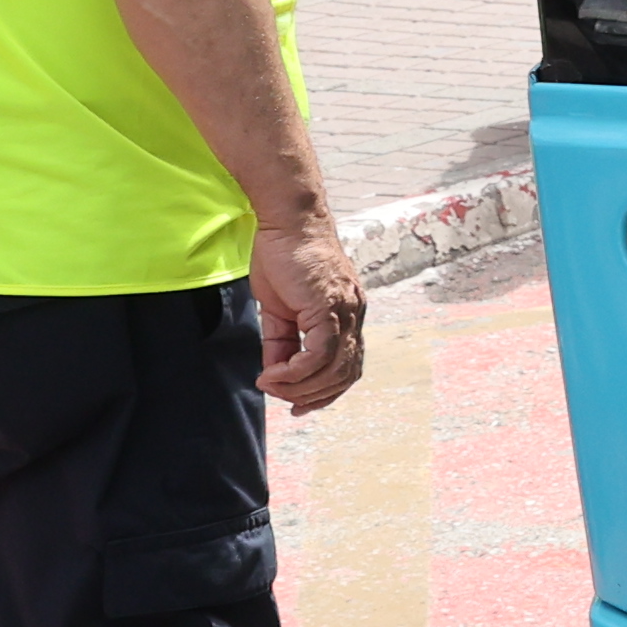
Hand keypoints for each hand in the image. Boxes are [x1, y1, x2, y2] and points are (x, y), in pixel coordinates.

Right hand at [252, 212, 369, 411]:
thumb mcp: (279, 308)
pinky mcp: (330, 306)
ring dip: (301, 387)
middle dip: (312, 396)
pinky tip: (274, 373)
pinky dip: (297, 370)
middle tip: (281, 397)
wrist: (288, 222)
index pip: (348, 367)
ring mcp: (346, 311)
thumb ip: (281, 341)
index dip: (325, 393)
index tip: (298, 405)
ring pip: (334, 368)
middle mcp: (354, 316)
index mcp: (347, 317)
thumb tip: (274, 372)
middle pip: (345, 375)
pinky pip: (321, 351)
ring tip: (272, 384)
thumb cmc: (283, 258)